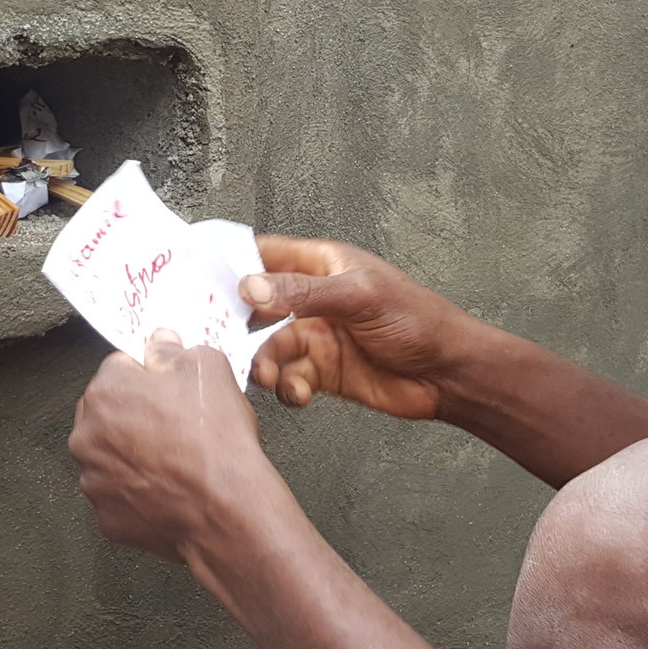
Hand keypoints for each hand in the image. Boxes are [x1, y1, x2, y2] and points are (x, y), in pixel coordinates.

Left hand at [69, 332, 295, 563]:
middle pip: (108, 413)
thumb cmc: (216, 444)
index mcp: (106, 392)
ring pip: (111, 456)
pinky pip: (119, 495)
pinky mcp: (107, 517)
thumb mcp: (209, 369)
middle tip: (178, 425)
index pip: (119, 368)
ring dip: (135, 454)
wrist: (226, 510)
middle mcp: (88, 436)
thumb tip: (161, 346)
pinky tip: (169, 487)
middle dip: (137, 415)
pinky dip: (139, 491)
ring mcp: (94, 480)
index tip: (169, 387)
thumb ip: (174, 350)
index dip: (150, 376)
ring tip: (177, 460)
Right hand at [242, 236, 490, 418]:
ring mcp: (317, 336)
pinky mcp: (323, 372)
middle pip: (257, 306)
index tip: (200, 277)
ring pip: (270, 348)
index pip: (266, 253)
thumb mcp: (359, 296)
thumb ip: (303, 292)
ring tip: (269, 377)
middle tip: (218, 338)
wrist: (447, 374)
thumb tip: (252, 286)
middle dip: (237, 323)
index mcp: (323, 265)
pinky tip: (299, 394)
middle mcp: (314, 299)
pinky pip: (290, 379)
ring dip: (265, 364)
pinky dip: (288, 389)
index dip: (233, 261)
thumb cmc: (418, 321)